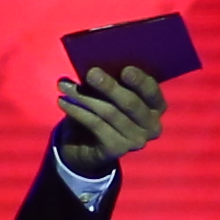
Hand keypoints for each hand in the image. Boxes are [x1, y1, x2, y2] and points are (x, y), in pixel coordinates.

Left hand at [54, 61, 169, 173]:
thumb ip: (109, 80)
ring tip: (65, 86)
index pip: (152, 91)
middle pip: (131, 103)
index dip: (140, 81)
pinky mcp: (118, 150)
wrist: (87, 144)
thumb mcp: (107, 92)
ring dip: (85, 97)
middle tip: (90, 73)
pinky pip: (96, 126)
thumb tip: (94, 69)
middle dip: (109, 86)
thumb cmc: (102, 107)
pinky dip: (78, 112)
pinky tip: (63, 102)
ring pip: (110, 114)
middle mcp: (152, 125)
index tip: (125, 69)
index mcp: (156, 105)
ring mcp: (137, 141)